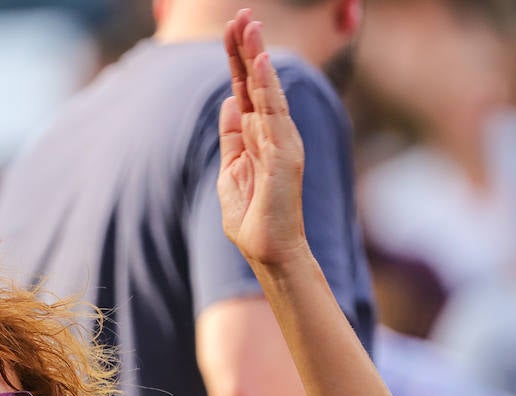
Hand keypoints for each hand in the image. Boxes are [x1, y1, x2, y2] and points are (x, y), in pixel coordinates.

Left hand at [218, 10, 307, 266]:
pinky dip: (267, 89)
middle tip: (242, 15)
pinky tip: (260, 64)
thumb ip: (232, 137)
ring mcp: (282, 143)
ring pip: (267, 92)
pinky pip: (273, 116)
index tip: (233, 29)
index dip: (240, 60)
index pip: (247, 90)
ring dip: (257, 58)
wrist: (268, 251)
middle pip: (258, 84)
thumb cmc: (252, 217)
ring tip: (249, 27)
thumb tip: (231, 101)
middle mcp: (274, 134)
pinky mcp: (284, 157)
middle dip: (248, 49)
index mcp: (258, 137)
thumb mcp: (231, 169)